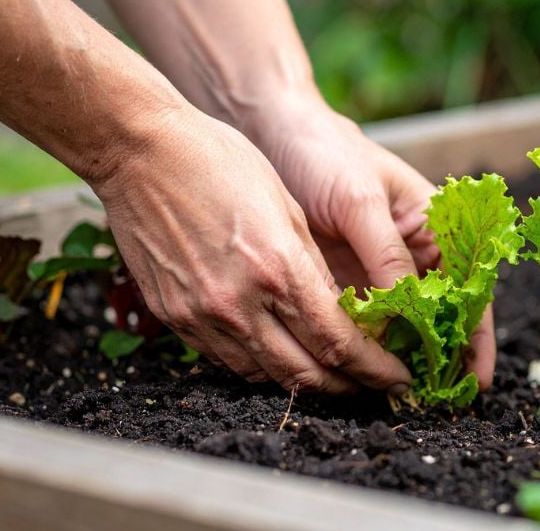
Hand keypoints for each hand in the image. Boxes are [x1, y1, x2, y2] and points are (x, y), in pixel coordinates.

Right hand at [92, 104, 411, 393]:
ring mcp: (201, 316)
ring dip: (304, 380)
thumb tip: (339, 311)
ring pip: (265, 376)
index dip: (375, 368)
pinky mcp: (173, 318)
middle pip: (306, 375)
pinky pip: (227, 359)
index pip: (338, 343)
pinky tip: (278, 350)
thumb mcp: (287, 207)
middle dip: (347, 387)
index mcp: (278, 269)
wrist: (141, 152)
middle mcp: (239, 304)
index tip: (398, 377)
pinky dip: (261, 364)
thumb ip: (314, 268)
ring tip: (330, 372)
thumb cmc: (219, 163)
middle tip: (370, 383)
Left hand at [250, 95, 496, 389]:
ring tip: (395, 394)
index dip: (475, 336)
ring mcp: (375, 269)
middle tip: (429, 400)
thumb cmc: (328, 152)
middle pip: (436, 315)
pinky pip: (358, 319)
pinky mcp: (341, 278)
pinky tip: (357, 368)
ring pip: (397, 324)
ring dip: (397, 357)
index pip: (469, 288)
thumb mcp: (361, 201)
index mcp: (434, 227)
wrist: (275, 133)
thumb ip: (386, 256)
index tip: (473, 381)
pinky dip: (362, 344)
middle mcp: (410, 254)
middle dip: (437, 357)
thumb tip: (408, 312)